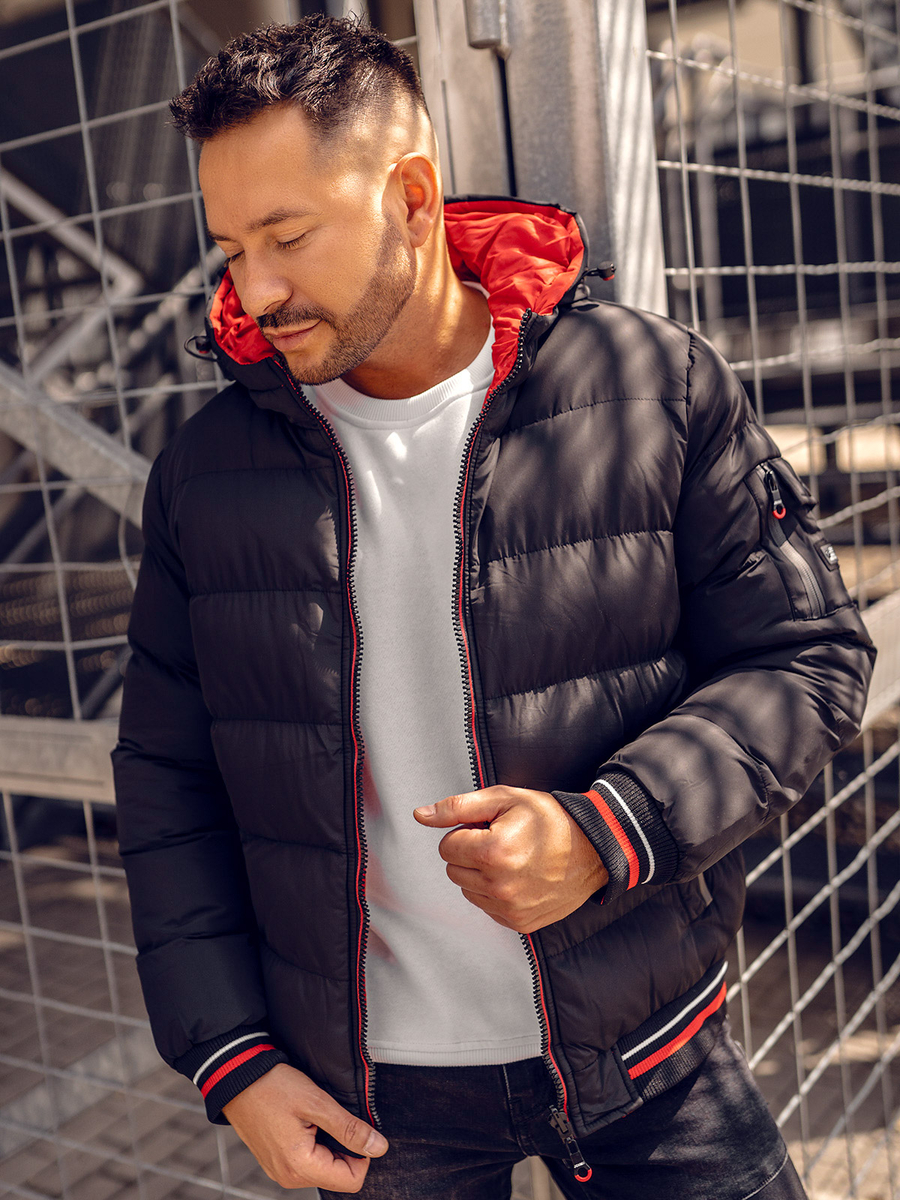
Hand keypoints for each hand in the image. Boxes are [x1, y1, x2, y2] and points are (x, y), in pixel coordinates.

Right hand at [222, 1062, 387, 1191]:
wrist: (236, 1078)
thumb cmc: (273, 1087)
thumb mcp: (317, 1103)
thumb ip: (349, 1129)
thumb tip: (379, 1148)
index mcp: (300, 1167)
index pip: (352, 1181)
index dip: (362, 1153)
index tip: (354, 1126)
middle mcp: (289, 1177)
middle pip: (338, 1176)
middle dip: (345, 1148)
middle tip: (332, 1117)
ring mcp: (281, 1171)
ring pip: (324, 1168)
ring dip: (330, 1144)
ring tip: (316, 1117)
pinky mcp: (277, 1161)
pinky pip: (308, 1162)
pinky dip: (315, 1144)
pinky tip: (306, 1121)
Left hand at [414, 785, 607, 933]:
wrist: (593, 848)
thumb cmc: (548, 818)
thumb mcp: (504, 798)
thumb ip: (457, 807)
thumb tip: (420, 815)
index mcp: (492, 852)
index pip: (447, 846)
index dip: (466, 832)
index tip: (489, 827)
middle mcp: (499, 886)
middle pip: (454, 870)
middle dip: (470, 854)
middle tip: (502, 841)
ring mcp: (510, 908)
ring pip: (468, 890)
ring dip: (481, 874)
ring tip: (513, 858)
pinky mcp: (520, 923)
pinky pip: (487, 908)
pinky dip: (496, 893)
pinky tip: (519, 877)